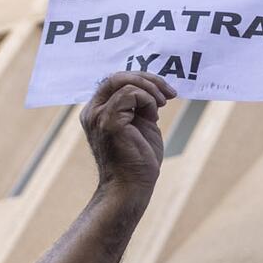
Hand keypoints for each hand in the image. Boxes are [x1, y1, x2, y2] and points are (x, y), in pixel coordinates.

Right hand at [80, 72, 173, 197]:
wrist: (132, 186)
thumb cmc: (138, 161)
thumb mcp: (142, 126)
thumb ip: (141, 107)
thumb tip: (152, 91)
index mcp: (99, 111)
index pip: (116, 81)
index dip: (143, 80)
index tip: (167, 92)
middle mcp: (93, 111)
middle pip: (117, 76)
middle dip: (148, 79)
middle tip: (169, 93)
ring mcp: (98, 115)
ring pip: (124, 81)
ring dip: (151, 90)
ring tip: (162, 105)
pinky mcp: (108, 121)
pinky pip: (129, 94)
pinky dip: (148, 99)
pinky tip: (154, 116)